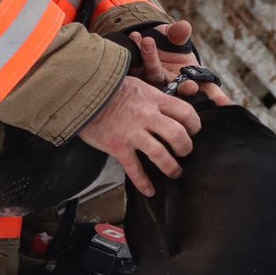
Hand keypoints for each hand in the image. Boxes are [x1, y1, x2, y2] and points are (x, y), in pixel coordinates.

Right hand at [77, 74, 201, 194]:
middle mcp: (146, 115)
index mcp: (153, 98)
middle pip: (178, 135)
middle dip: (186, 148)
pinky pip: (135, 169)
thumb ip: (152, 95)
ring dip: (171, 167)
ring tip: (175, 172)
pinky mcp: (118, 146)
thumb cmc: (107, 86)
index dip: (194, 124)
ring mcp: (132, 132)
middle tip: (184, 152)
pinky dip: (143, 183)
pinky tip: (149, 191)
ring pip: (161, 154)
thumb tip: (166, 104)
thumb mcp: (135, 84)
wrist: (81, 92)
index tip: (193, 131)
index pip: (185, 112)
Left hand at [130, 20, 229, 106]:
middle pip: (181, 88)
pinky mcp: (138, 74)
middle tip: (191, 86)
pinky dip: (135, 49)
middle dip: (185, 88)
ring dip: (151, 58)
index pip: (208, 90)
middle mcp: (173, 83)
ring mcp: (155, 80)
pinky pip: (137, 64)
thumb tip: (183, 27)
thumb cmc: (169, 42)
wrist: (147, 41)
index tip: (225, 104)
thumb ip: (180, 33)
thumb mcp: (177, 36)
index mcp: (191, 77)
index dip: (217, 97)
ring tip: (147, 40)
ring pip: (155, 74)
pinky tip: (134, 36)